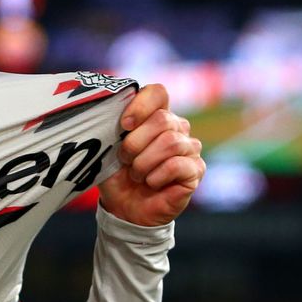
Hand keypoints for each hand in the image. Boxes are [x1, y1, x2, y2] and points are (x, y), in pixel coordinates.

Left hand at [99, 84, 204, 226]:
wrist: (125, 208)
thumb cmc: (116, 174)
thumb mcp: (107, 148)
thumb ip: (110, 125)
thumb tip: (106, 108)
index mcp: (154, 115)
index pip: (158, 93)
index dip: (141, 105)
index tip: (124, 125)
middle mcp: (176, 127)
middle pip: (162, 119)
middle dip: (135, 143)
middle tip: (125, 159)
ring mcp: (190, 148)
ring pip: (171, 142)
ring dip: (145, 162)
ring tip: (137, 174)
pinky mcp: (196, 170)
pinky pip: (177, 165)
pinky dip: (156, 176)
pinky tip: (151, 183)